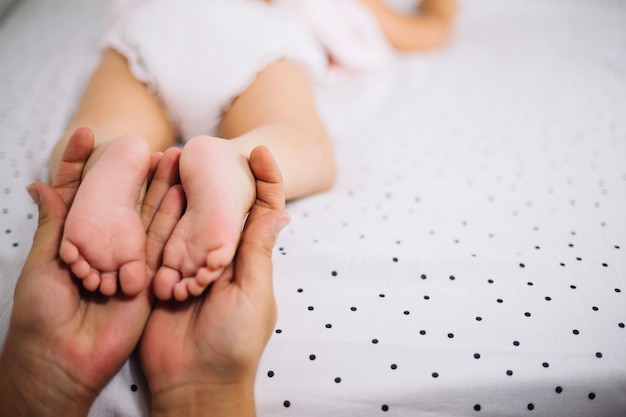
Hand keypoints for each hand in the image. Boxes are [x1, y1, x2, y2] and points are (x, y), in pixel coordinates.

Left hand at [0, 128, 183, 416]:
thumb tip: (41, 183)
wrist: (65, 357)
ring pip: (146, 217)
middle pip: (121, 199)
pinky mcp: (148, 276)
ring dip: (159, 189)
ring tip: (173, 160)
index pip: (77, 190)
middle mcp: (103, 242)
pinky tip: (183, 195)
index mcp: (72, 235)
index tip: (87, 132)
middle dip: (133, 171)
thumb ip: (54, 222)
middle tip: (148, 144)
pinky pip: (163, 245)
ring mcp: (128, 258)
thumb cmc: (43, 311)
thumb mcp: (44, 261)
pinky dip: (174, 220)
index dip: (81, 162)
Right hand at [139, 146, 289, 416]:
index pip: (261, 211)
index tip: (261, 151)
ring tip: (175, 156)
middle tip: (205, 146)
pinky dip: (155, 216)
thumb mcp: (253, 294)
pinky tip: (152, 187)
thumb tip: (281, 212)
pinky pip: (156, 241)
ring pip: (185, 219)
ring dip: (181, 190)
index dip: (264, 180)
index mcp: (248, 258)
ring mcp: (187, 264)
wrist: (195, 382)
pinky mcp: (158, 275)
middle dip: (214, 178)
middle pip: (219, 208)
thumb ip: (257, 252)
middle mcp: (219, 256)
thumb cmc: (233, 341)